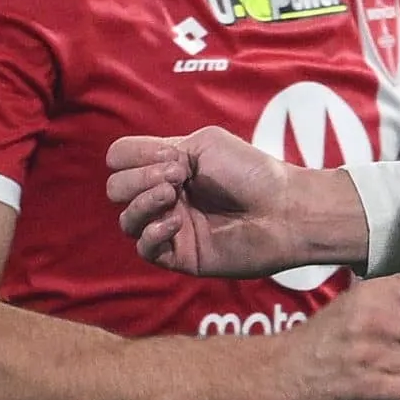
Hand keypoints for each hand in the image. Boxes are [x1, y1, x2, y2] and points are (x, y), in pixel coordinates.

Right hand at [108, 127, 364, 276]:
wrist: (283, 209)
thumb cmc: (251, 172)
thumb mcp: (206, 144)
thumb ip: (163, 149)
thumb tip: (140, 172)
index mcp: (168, 166)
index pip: (120, 158)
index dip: (133, 156)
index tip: (172, 157)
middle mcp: (165, 195)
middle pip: (116, 188)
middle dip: (137, 178)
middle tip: (177, 177)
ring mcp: (170, 226)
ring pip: (126, 220)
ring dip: (142, 203)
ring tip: (172, 196)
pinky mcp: (179, 255)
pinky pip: (144, 248)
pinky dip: (151, 233)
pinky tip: (175, 223)